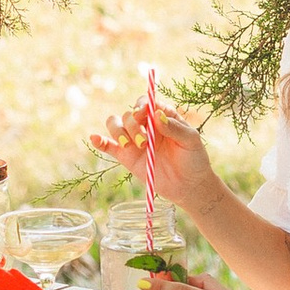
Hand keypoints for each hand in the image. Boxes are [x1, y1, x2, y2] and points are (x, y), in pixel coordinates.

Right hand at [90, 94, 215, 210]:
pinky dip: (100, 141)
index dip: (142, 105)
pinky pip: (108, 146)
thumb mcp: (191, 140)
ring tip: (130, 145)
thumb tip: (156, 115)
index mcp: (162, 116)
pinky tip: (95, 139)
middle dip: (133, 125)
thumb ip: (174, 127)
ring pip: (115, 125)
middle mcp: (145, 126)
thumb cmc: (194, 159)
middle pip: (128, 114)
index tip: (144, 114)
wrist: (190, 185)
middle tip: (144, 141)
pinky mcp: (127, 157)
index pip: (146, 103)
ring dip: (118, 131)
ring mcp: (134, 141)